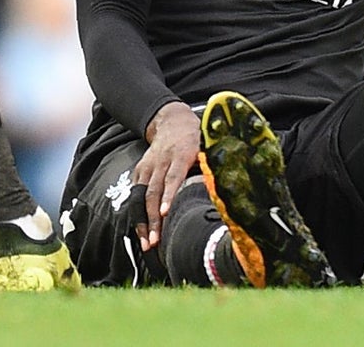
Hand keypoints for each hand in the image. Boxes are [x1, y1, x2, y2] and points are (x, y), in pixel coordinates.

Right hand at [133, 102, 200, 249]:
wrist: (172, 120)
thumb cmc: (195, 136)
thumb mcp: (207, 143)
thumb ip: (212, 163)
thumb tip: (228, 184)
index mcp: (180, 154)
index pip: (173, 177)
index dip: (169, 195)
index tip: (165, 213)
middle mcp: (161, 162)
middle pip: (153, 192)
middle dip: (152, 218)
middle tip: (155, 241)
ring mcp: (148, 168)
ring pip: (141, 197)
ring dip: (143, 222)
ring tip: (148, 243)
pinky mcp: (140, 172)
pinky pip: (135, 196)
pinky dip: (137, 215)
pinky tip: (141, 233)